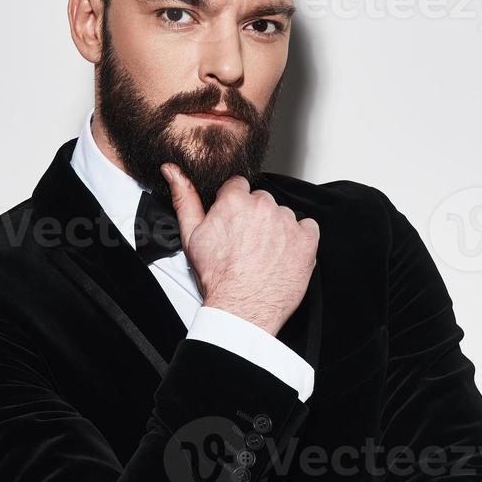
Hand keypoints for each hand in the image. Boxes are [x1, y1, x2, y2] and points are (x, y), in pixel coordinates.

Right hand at [161, 163, 318, 336]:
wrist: (241, 310)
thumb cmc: (217, 278)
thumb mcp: (191, 235)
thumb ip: (184, 198)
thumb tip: (173, 171)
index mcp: (235, 200)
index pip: (239, 186)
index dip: (235, 206)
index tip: (234, 223)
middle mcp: (263, 206)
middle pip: (262, 200)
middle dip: (255, 217)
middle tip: (247, 243)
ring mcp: (287, 222)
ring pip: (283, 215)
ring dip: (277, 228)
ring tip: (264, 253)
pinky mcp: (307, 240)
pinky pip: (308, 228)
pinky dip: (299, 239)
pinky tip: (284, 254)